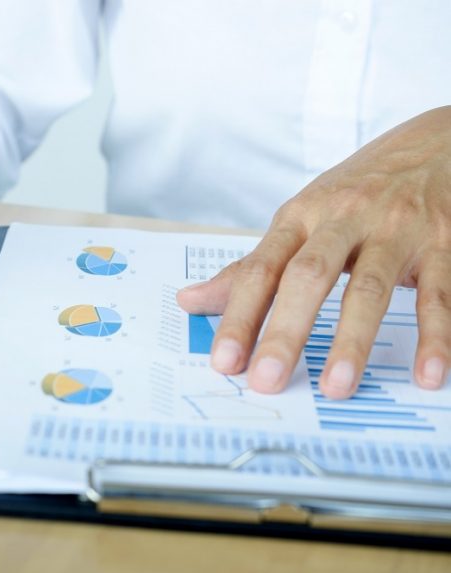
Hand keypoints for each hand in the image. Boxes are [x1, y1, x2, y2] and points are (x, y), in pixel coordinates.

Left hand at [178, 105, 450, 397]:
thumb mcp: (298, 219)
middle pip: (309, 276)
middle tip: (267, 379)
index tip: (224, 361)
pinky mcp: (441, 244)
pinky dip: (436, 337)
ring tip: (336, 387)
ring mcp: (395, 231)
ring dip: (353, 341)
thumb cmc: (354, 191)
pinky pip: (438, 295)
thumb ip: (251, 267)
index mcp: (299, 217)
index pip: (260, 270)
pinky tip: (428, 375)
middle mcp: (343, 220)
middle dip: (285, 331)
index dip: (238, 316)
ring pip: (370, 287)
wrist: (433, 144)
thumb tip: (189, 301)